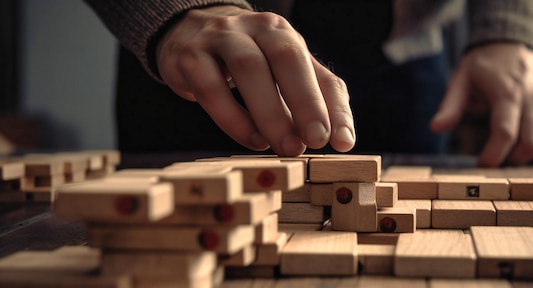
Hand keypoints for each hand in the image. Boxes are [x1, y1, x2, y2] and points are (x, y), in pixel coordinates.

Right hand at [156, 5, 354, 155]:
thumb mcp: (283, 73)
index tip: (343, 142)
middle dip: (305, 102)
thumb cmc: (248, 60)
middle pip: (286, 58)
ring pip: (248, 69)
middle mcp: (256, 28)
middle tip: (315, 141)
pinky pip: (211, 88)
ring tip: (285, 147)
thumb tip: (340, 138)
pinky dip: (233, 119)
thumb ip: (314, 99)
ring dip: (270, 114)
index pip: (320, 72)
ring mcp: (220, 39)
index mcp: (284, 35)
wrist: (189, 34)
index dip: (334, 109)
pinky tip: (252, 141)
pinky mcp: (190, 57)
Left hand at [430, 43, 532, 166]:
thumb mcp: (460, 80)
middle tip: (494, 162)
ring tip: (506, 157)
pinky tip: (522, 149)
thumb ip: (450, 106)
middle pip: (531, 145)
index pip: (505, 133)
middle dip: (512, 162)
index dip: (493, 155)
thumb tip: (435, 128)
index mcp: (508, 92)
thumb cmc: (482, 65)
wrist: (512, 43)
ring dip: (527, 160)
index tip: (480, 165)